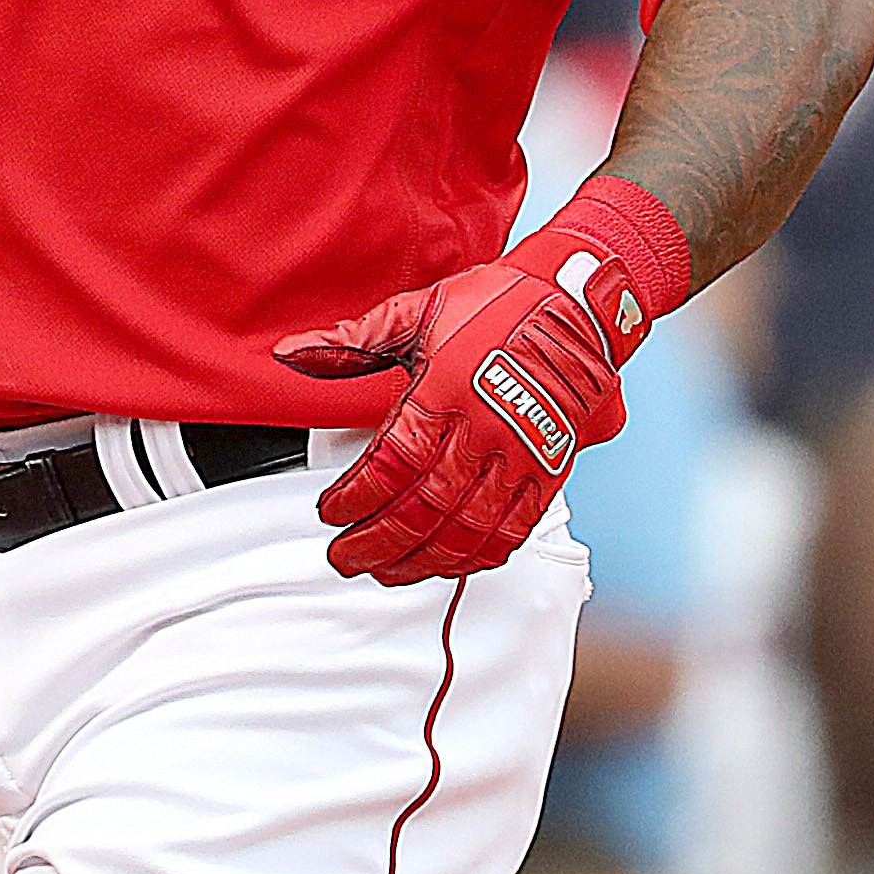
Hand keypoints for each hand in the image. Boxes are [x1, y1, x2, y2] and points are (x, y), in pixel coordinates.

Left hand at [278, 188, 684, 583]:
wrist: (579, 302)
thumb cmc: (501, 304)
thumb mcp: (418, 312)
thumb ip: (352, 343)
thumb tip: (294, 353)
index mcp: (445, 391)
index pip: (390, 463)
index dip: (354, 497)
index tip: (330, 511)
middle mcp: (484, 429)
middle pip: (421, 508)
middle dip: (376, 542)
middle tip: (346, 556)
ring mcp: (521, 455)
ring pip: (465, 529)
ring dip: (421, 560)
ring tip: (388, 571)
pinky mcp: (550, 470)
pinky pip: (512, 529)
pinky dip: (478, 556)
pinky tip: (451, 564)